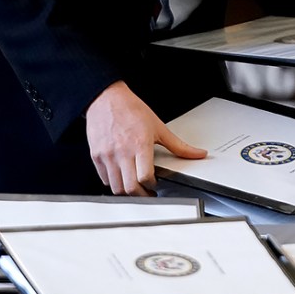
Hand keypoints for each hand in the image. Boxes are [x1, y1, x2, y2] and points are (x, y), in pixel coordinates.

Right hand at [85, 81, 206, 195]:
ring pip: (116, 187)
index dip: (153, 185)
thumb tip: (198, 154)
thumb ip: (179, 146)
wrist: (107, 98)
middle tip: (147, 192)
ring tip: (135, 186)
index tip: (156, 184)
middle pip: (131, 188)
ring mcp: (107, 155)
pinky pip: (105, 179)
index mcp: (140, 145)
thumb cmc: (131, 110)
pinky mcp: (96, 156)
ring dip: (127, 192)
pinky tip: (122, 177)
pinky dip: (114, 183)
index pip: (145, 177)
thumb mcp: (159, 127)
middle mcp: (122, 152)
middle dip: (142, 195)